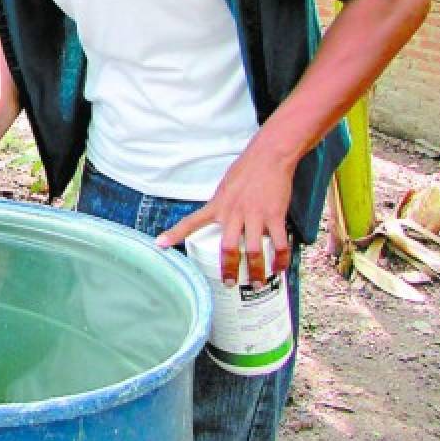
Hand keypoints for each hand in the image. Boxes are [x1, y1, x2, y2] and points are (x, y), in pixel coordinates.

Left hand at [155, 146, 293, 286]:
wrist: (269, 156)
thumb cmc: (247, 170)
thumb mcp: (225, 188)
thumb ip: (222, 206)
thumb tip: (223, 221)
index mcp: (218, 206)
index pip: (191, 221)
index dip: (175, 234)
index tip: (159, 244)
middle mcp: (233, 213)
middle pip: (227, 249)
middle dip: (228, 270)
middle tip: (228, 284)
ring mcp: (255, 215)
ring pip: (253, 251)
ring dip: (255, 271)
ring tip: (256, 284)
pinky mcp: (275, 216)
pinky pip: (279, 244)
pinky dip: (280, 260)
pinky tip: (280, 269)